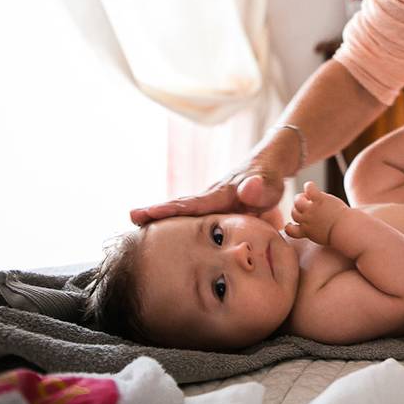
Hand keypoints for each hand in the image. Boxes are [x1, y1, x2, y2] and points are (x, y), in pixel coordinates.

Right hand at [129, 170, 284, 225]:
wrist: (273, 164)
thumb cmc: (271, 175)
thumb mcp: (270, 182)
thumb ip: (259, 188)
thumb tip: (247, 190)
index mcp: (219, 195)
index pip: (189, 205)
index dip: (165, 211)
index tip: (140, 214)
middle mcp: (211, 198)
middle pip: (179, 208)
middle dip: (154, 214)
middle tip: (130, 218)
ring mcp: (214, 204)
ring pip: (186, 214)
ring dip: (163, 221)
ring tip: (137, 233)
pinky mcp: (219, 211)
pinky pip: (198, 220)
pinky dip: (181, 227)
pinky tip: (170, 240)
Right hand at [284, 182, 348, 245]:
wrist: (346, 231)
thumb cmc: (340, 235)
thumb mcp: (324, 237)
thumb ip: (317, 231)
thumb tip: (317, 226)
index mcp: (306, 232)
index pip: (289, 230)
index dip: (290, 226)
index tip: (294, 224)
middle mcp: (306, 221)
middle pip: (294, 213)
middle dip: (298, 209)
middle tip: (308, 205)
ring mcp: (311, 210)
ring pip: (297, 201)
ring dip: (301, 197)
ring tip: (308, 196)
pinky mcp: (319, 200)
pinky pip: (309, 189)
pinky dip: (309, 186)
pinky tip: (311, 186)